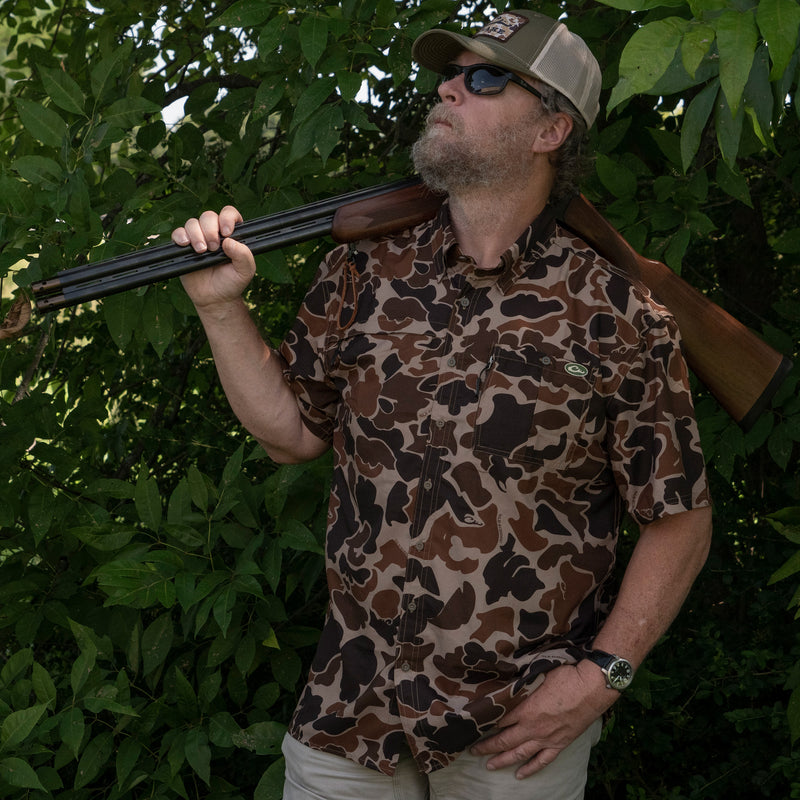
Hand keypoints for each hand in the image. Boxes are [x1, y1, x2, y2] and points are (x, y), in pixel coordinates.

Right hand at [172, 206, 255, 309]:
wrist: (215, 299)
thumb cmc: (232, 283)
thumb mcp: (245, 271)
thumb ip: (244, 255)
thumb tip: (230, 241)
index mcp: (231, 235)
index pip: (229, 214)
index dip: (227, 218)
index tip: (226, 232)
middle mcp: (214, 233)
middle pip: (208, 216)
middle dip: (210, 230)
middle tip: (214, 248)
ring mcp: (198, 239)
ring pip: (192, 223)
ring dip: (196, 234)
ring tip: (202, 251)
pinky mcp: (184, 248)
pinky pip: (178, 233)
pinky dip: (180, 236)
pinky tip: (186, 245)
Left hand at [469, 661, 615, 778]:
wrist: (592, 688)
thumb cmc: (566, 676)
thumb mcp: (539, 673)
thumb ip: (523, 682)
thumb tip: (509, 678)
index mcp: (527, 709)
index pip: (501, 720)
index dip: (487, 723)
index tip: (474, 725)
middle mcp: (534, 728)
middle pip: (505, 740)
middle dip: (487, 746)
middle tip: (473, 751)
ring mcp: (547, 738)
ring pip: (520, 754)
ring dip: (503, 760)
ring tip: (489, 766)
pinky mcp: (560, 744)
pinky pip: (542, 761)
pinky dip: (530, 769)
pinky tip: (520, 775)